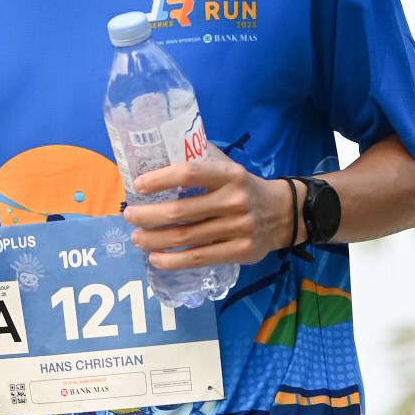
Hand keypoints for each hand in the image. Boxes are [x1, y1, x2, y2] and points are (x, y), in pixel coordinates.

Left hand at [123, 146, 296, 269]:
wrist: (284, 214)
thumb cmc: (245, 188)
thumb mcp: (229, 168)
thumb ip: (201, 161)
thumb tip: (160, 154)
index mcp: (230, 174)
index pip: (190, 172)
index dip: (161, 179)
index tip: (138, 185)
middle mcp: (235, 200)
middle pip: (181, 211)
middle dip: (148, 215)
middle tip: (129, 215)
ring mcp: (238, 228)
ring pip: (187, 237)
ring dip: (155, 239)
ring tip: (137, 237)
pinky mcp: (240, 251)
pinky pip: (200, 257)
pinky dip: (173, 260)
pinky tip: (156, 258)